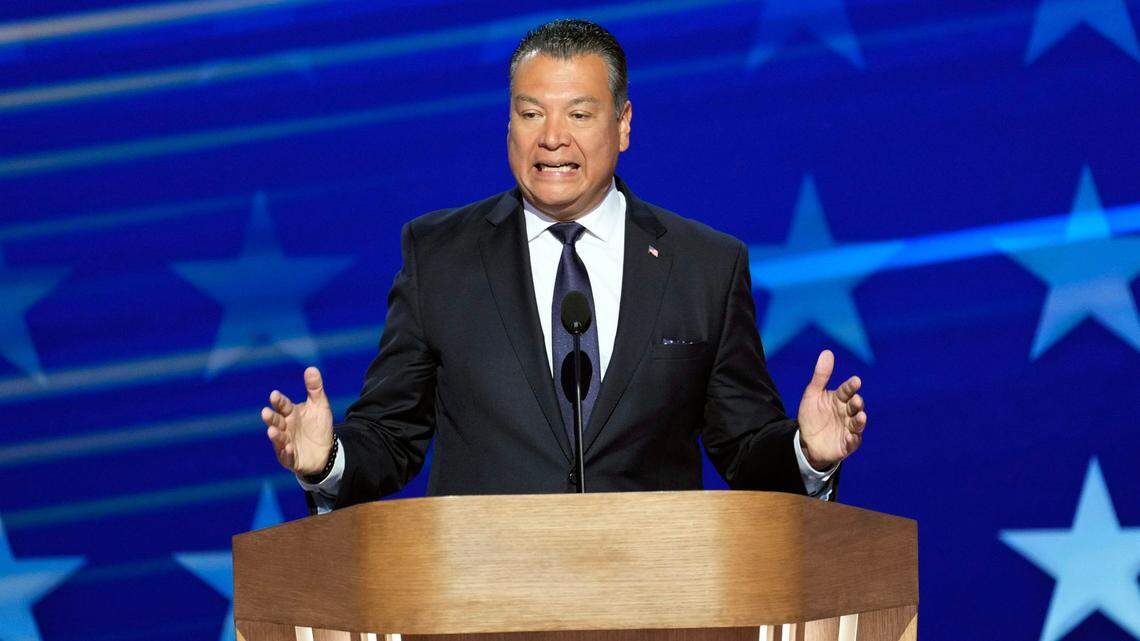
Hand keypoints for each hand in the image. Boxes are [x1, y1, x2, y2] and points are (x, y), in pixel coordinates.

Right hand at [261, 367, 333, 475]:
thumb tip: (312, 368)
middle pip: (276, 421)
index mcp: (290, 413)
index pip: (283, 405)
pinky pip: (288, 456)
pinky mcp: (291, 458)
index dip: (279, 401)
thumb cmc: (318, 426)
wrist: (326, 451)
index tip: (274, 395)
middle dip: (271, 418)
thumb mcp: (319, 406)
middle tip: (265, 413)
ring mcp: (286, 443)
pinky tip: (288, 448)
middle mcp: (285, 427)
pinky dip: (287, 452)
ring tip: (272, 431)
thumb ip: (315, 389)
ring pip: (279, 439)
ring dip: (275, 435)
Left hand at [797, 350, 866, 469]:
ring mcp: (849, 428)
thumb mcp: (812, 394)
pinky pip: (852, 442)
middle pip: (855, 406)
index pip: (847, 390)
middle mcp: (847, 412)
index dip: (851, 386)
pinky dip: (852, 440)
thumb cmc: (812, 415)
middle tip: (855, 400)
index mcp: (840, 399)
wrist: (806, 440)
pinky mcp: (847, 444)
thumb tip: (827, 352)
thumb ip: (821, 375)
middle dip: (857, 403)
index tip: (855, 381)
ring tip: (860, 416)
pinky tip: (849, 437)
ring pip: (857, 423)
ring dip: (860, 421)